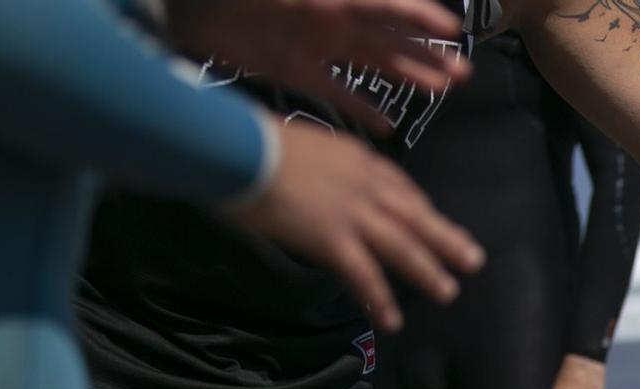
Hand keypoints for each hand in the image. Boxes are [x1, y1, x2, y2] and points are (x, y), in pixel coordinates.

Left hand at [164, 0, 469, 133]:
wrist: (179, 3)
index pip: (386, 4)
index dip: (419, 16)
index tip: (451, 30)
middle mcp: (330, 19)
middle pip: (388, 38)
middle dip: (425, 53)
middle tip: (460, 73)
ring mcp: (314, 46)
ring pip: (371, 65)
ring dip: (405, 78)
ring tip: (439, 92)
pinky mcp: (292, 71)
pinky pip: (335, 93)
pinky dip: (359, 108)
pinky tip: (385, 125)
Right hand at [226, 117, 483, 330]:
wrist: (235, 147)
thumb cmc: (251, 140)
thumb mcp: (299, 141)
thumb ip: (320, 162)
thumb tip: (315, 175)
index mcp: (355, 157)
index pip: (398, 184)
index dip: (419, 205)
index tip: (433, 218)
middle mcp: (364, 184)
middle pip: (415, 215)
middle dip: (446, 237)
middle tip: (472, 259)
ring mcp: (352, 213)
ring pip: (402, 247)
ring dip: (427, 271)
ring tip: (448, 293)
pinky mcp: (333, 240)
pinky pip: (365, 276)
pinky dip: (381, 300)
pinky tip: (392, 321)